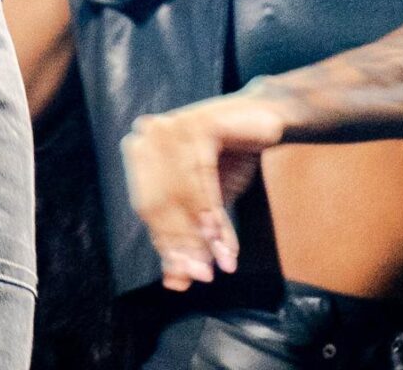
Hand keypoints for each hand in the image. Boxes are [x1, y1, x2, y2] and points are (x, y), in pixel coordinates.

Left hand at [120, 90, 287, 291]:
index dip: (166, 245)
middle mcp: (147, 135)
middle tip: (203, 276)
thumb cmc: (228, 161)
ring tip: (220, 261)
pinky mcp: (197, 123)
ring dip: (202, 234)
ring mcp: (170, 126)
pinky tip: (220, 235)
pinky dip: (211, 210)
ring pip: (181, 194)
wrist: (262, 120)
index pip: (147, 208)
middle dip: (184, 244)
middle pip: (161, 203)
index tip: (184, 279)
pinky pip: (201, 176)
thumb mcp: (204, 204)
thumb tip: (177, 282)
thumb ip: (189, 235)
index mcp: (140, 151)